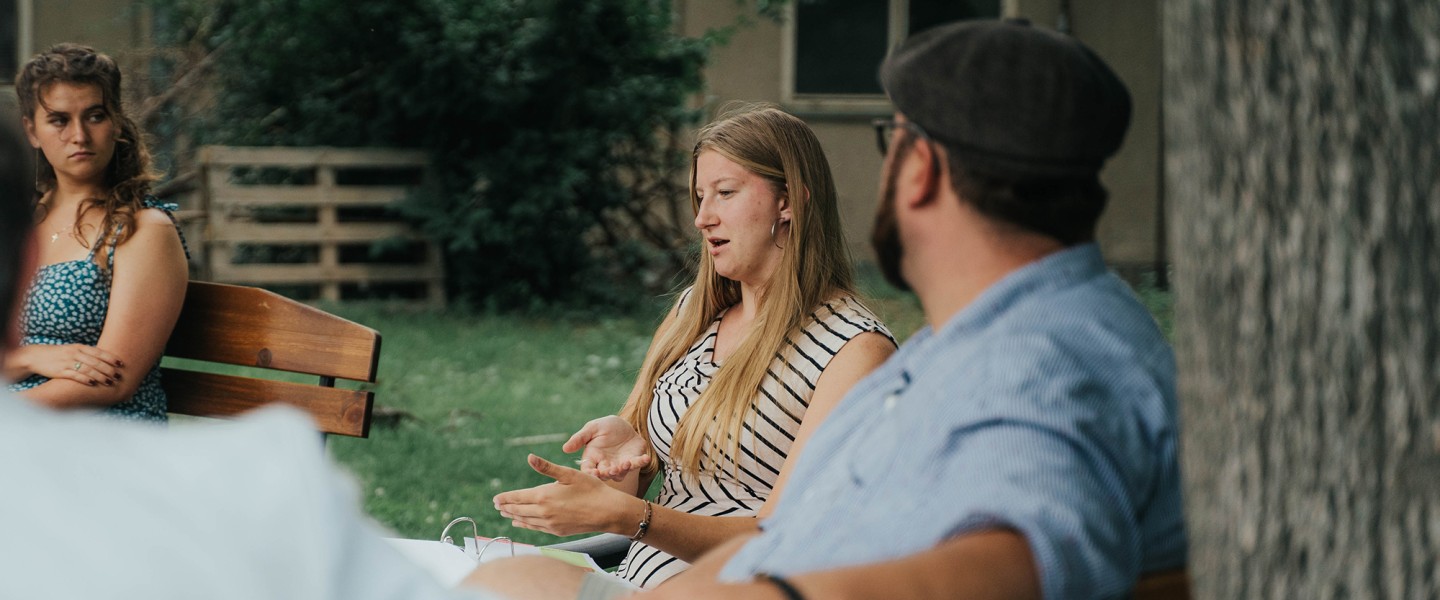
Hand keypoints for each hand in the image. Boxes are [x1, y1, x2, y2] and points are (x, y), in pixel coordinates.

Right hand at [10, 344, 123, 386]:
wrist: (36, 356)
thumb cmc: (58, 354)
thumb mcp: (73, 350)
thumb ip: (87, 354)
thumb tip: (104, 360)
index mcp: (79, 347)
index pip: (99, 352)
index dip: (111, 358)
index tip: (121, 364)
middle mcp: (75, 354)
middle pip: (95, 362)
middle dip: (109, 369)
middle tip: (119, 376)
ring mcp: (67, 362)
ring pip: (87, 369)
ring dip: (100, 376)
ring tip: (110, 382)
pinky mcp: (60, 371)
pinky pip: (75, 375)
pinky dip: (85, 379)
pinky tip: (93, 383)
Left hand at [493, 454, 645, 536]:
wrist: (607, 512)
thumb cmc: (591, 489)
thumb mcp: (569, 474)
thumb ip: (547, 467)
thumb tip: (530, 457)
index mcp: (544, 496)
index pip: (517, 498)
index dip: (505, 498)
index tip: (495, 498)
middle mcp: (544, 512)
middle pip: (518, 510)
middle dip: (505, 507)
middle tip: (496, 505)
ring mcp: (550, 524)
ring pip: (525, 520)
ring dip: (513, 516)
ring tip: (504, 513)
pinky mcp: (557, 531)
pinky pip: (535, 528)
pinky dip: (525, 525)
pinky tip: (520, 523)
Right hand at [564, 415, 650, 480]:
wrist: (624, 424)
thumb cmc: (605, 427)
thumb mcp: (592, 428)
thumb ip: (580, 438)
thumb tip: (565, 448)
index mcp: (593, 458)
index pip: (588, 470)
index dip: (590, 474)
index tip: (594, 473)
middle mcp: (605, 464)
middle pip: (605, 474)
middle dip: (608, 473)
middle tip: (611, 469)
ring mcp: (620, 464)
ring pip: (620, 474)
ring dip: (623, 470)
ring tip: (626, 463)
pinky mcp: (634, 460)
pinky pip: (637, 464)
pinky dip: (641, 462)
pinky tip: (646, 458)